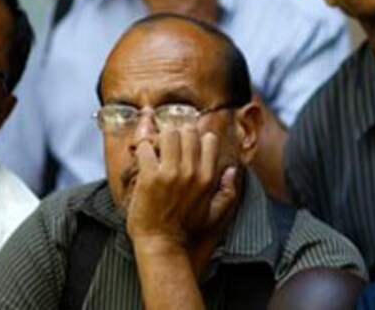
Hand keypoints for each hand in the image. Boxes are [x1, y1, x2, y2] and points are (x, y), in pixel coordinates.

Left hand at [126, 123, 237, 248]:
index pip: (209, 139)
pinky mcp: (150, 176)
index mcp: (207, 177)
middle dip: (177, 136)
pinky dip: (142, 151)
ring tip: (156, 153)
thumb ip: (227, 193)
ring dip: (159, 140)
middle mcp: (191, 172)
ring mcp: (170, 173)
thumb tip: (232, 170)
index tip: (185, 148)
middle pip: (188, 131)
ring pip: (168, 134)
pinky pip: (146, 148)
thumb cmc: (184, 230)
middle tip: (168, 148)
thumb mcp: (213, 214)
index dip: (196, 140)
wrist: (161, 243)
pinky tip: (143, 161)